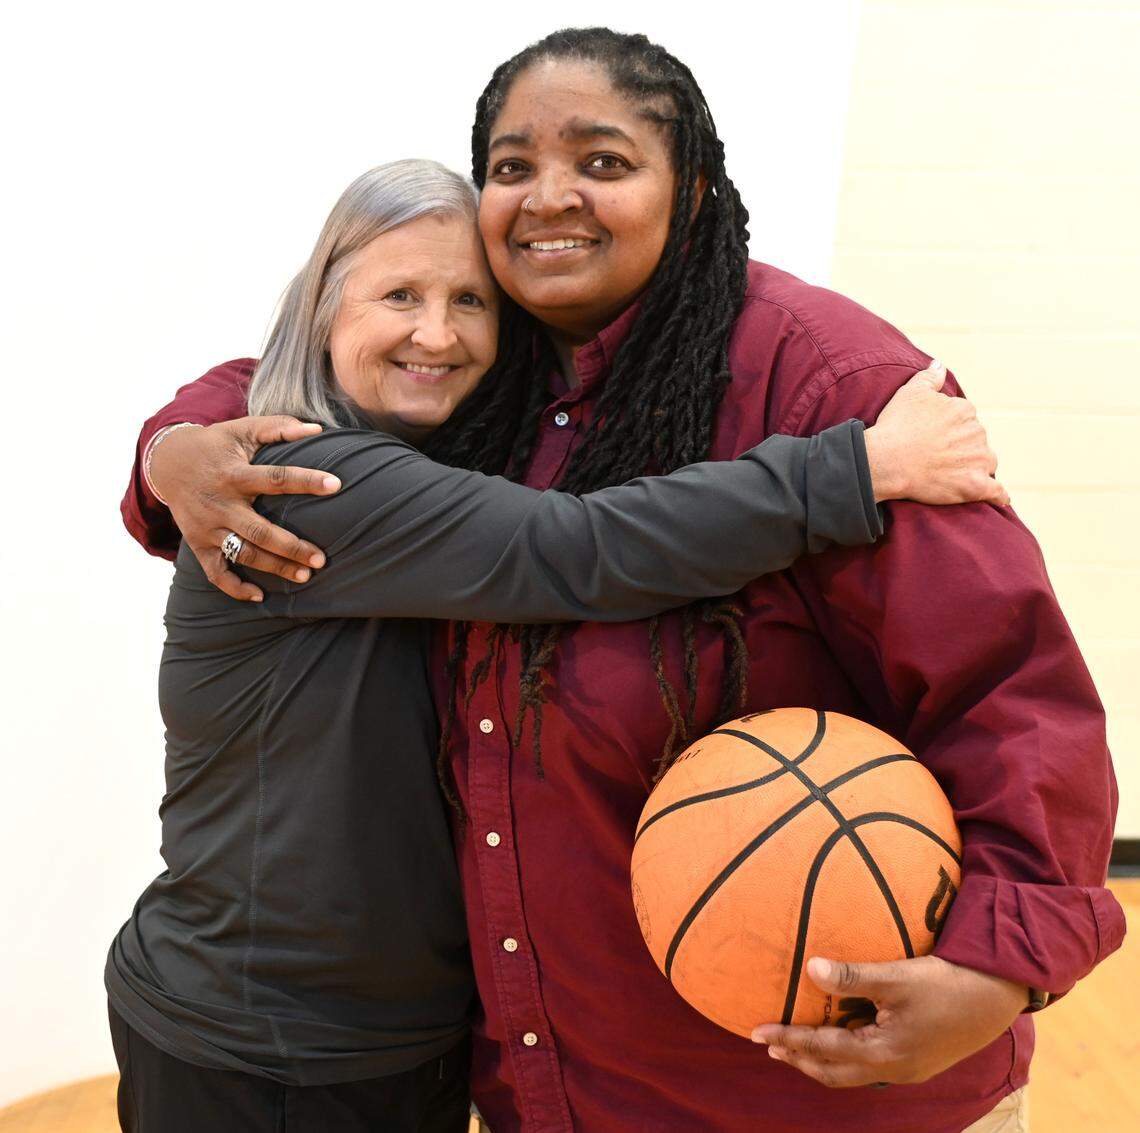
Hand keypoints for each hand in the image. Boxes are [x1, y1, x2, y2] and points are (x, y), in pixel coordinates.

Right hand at [150, 416, 340, 601]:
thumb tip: (316, 429)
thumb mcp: (241, 429)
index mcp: (234, 474)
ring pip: (243, 554)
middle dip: (292, 547)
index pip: (276, 479)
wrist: (166, 462)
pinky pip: (215, 573)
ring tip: (304, 576)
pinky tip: (259, 595)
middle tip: (321, 559)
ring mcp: (208, 527)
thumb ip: (277, 427)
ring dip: (274, 568)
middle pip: (260, 531)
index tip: (336, 485)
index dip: (307, 481)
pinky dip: (234, 588)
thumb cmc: (215, 445)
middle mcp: (221, 504)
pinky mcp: (198, 544)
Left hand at [751, 955, 1026, 1087]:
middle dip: (800, 1058)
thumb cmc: (946, 984)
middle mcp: (893, 1069)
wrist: (998, 997)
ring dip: (822, 1060)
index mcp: (883, 1053)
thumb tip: (808, 968)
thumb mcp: (896, 977)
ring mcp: (908, 1069)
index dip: (788, 1038)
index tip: (756, 1031)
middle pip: (834, 1072)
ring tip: (797, 1043)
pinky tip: (843, 1035)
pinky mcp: (918, 1060)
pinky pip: (871, 1065)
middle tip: (771, 1044)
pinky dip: (846, 1055)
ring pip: (852, 1073)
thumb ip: (852, 976)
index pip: (822, 1049)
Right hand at [865, 362, 1009, 506]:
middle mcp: (977, 432)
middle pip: (975, 441)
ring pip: (985, 463)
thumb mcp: (910, 392)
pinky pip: (996, 492)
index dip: (950, 430)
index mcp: (965, 410)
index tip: (934, 438)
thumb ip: (929, 377)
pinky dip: (998, 495)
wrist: (888, 460)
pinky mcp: (975, 486)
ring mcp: (978, 460)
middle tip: (936, 457)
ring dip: (976, 468)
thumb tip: (940, 365)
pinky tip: (999, 498)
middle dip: (962, 448)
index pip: (965, 420)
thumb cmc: (896, 426)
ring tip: (954, 476)